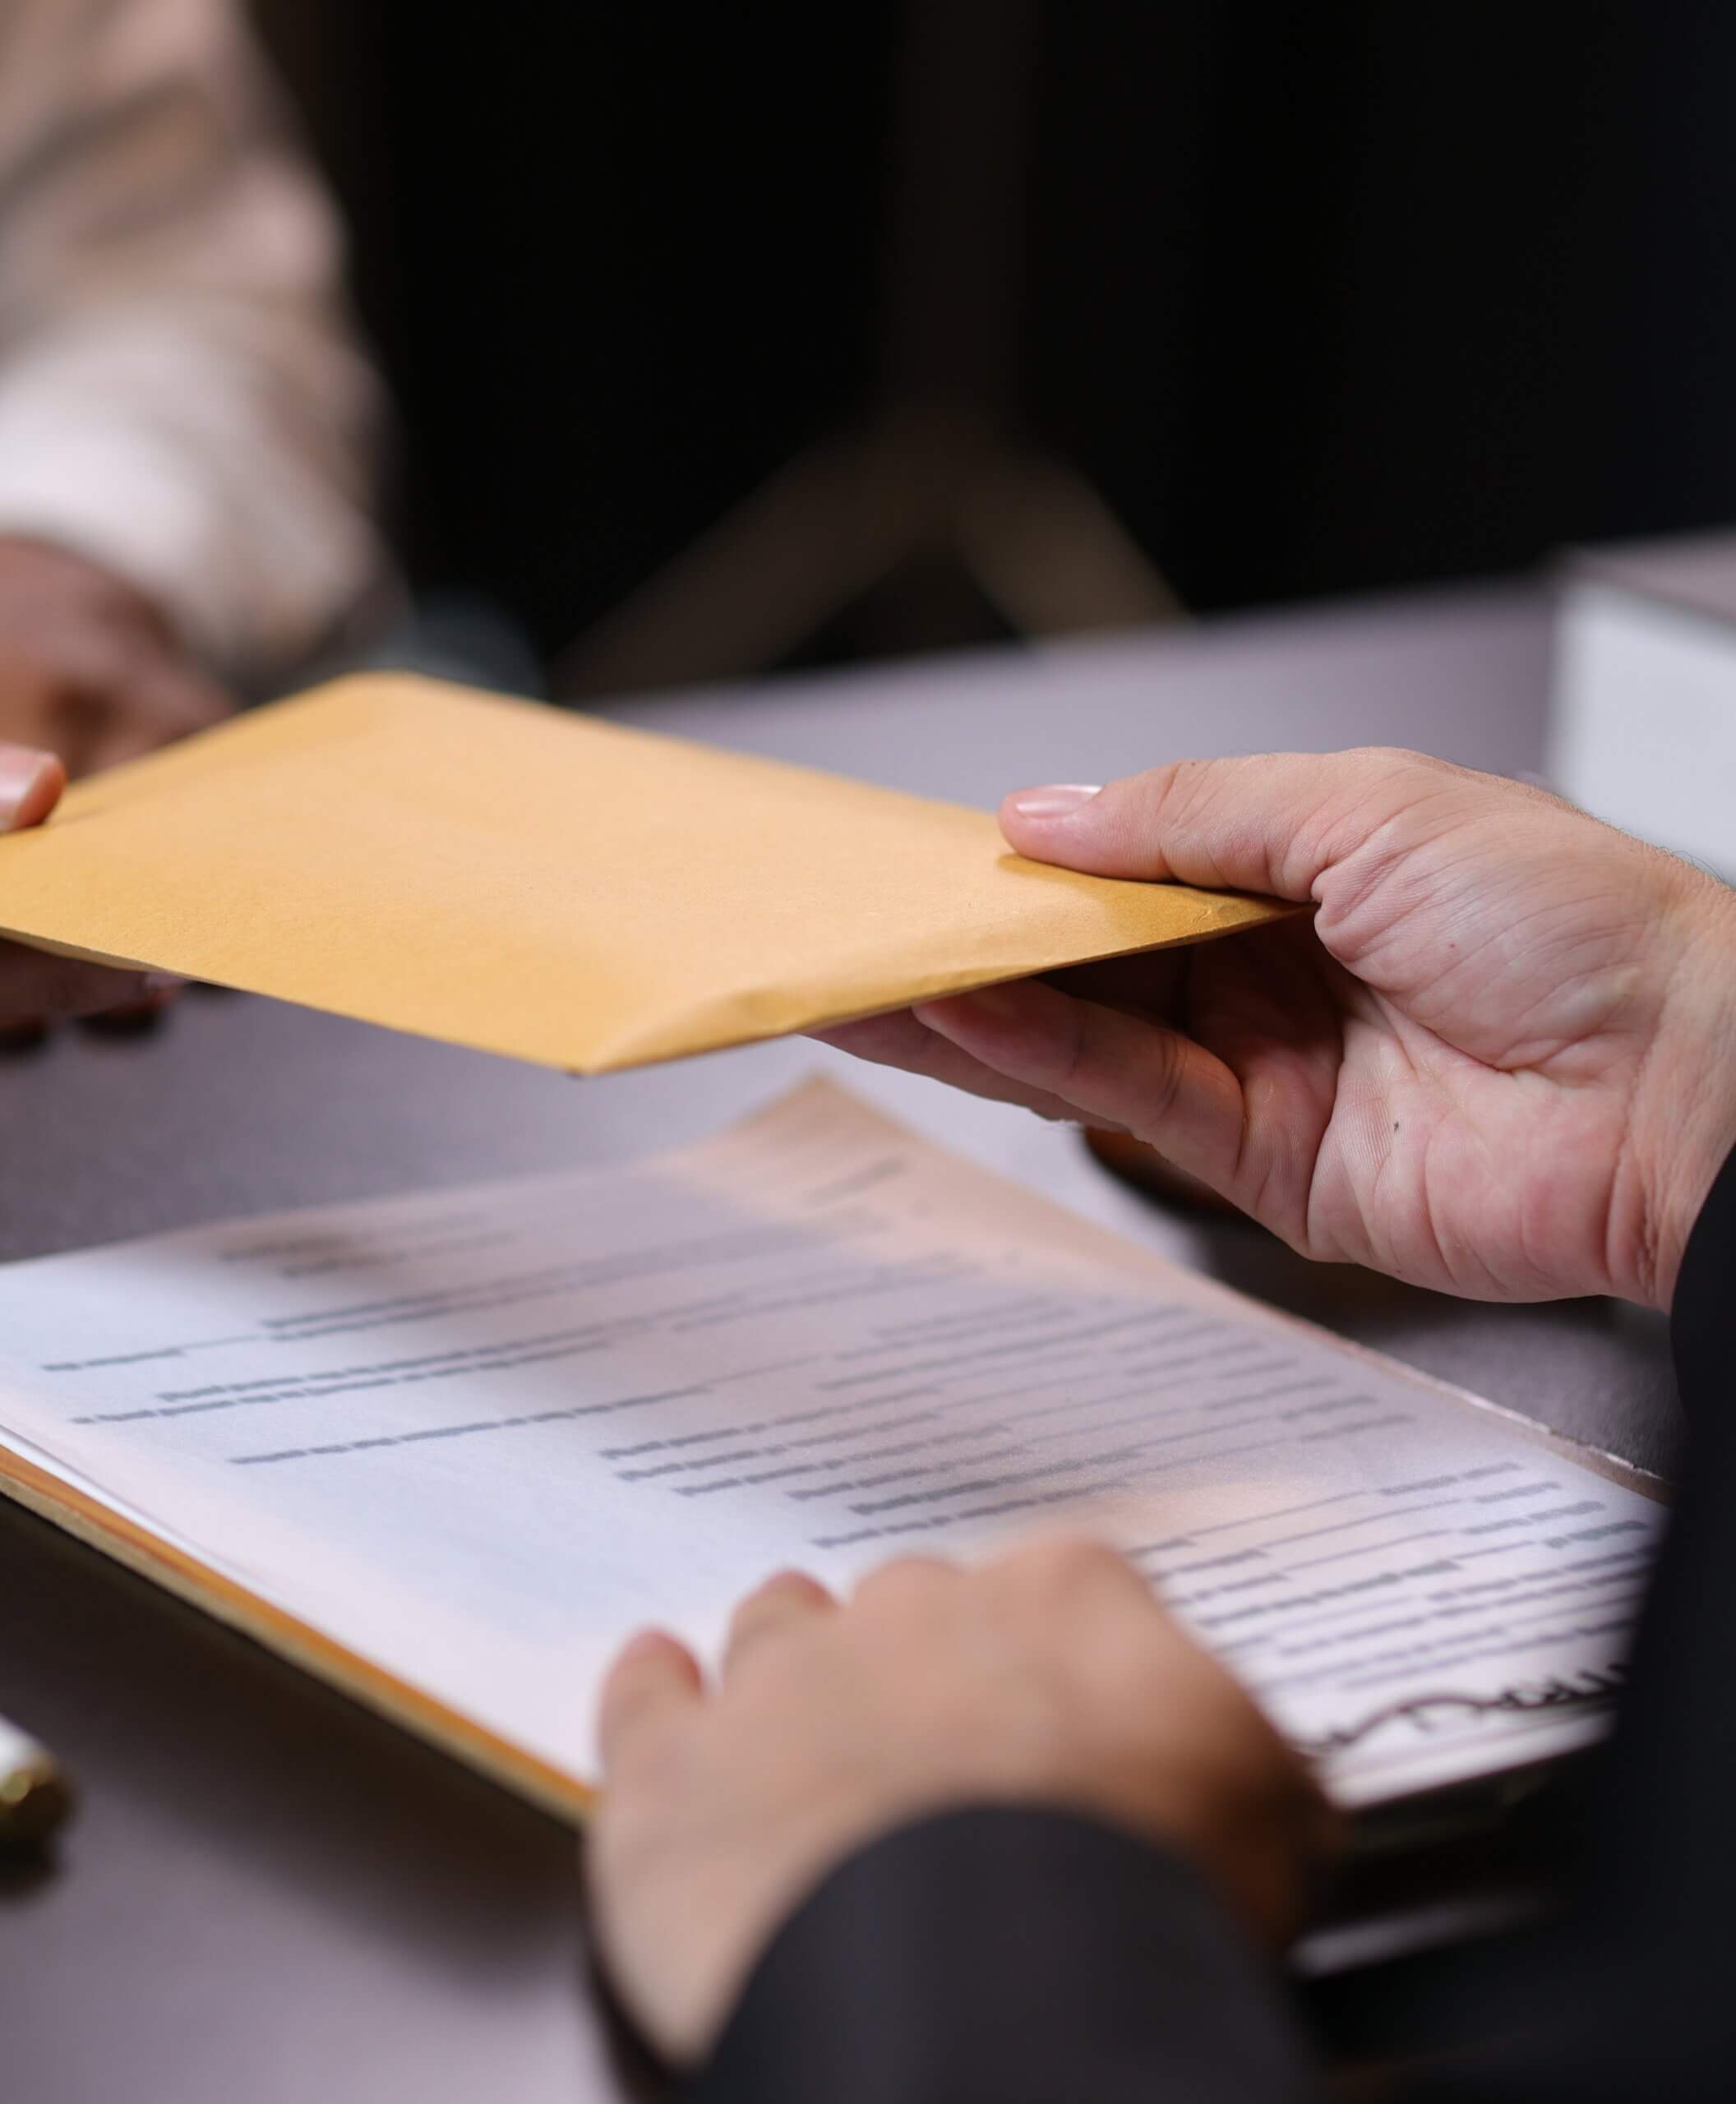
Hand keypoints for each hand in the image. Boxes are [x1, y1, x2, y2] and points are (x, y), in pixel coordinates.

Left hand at [587, 1539, 1326, 2066]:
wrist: (985, 1982)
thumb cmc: (1133, 1896)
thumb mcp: (1266, 1814)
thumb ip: (1243, 1758)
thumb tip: (1265, 1780)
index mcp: (1060, 1596)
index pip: (1064, 1593)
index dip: (1063, 1661)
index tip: (1066, 1713)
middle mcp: (911, 1609)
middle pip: (911, 1606)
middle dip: (925, 1664)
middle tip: (943, 1746)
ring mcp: (780, 1678)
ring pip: (774, 1628)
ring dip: (789, 1660)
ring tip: (798, 1706)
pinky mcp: (673, 1767)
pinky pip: (644, 1699)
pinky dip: (651, 1690)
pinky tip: (655, 1677)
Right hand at [819, 751, 1735, 1309]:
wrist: (1683, 1086)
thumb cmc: (1573, 923)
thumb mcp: (1364, 807)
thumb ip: (1188, 815)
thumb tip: (1043, 813)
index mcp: (1304, 873)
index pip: (1127, 869)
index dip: (1028, 863)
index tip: (927, 857)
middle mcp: (1271, 974)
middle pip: (1086, 960)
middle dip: (971, 944)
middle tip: (856, 931)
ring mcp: (1262, 1070)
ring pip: (1084, 1035)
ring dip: (975, 1006)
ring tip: (870, 977)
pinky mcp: (1262, 1164)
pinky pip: (1129, 1096)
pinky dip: (1044, 1054)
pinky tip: (969, 1013)